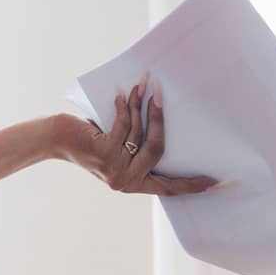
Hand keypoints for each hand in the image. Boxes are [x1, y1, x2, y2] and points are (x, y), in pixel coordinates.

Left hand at [57, 76, 216, 197]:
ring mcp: (114, 169)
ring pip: (140, 134)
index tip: (219, 183)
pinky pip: (123, 125)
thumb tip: (164, 117)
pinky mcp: (103, 153)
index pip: (170, 189)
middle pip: (158, 150)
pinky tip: (120, 94)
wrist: (55, 140)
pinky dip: (124, 106)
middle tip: (162, 94)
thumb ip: (138, 146)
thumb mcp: (118, 148)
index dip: (194, 185)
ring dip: (140, 106)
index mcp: (134, 184)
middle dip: (161, 119)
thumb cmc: (89, 139)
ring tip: (141, 86)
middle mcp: (126, 182)